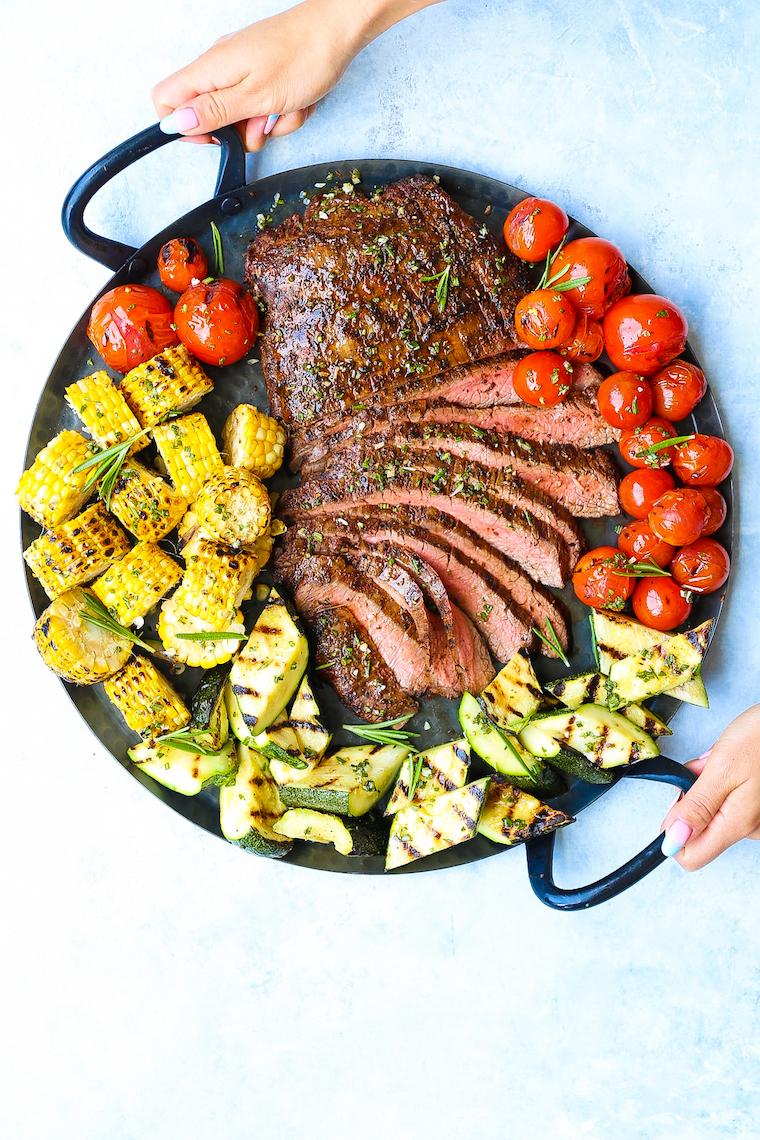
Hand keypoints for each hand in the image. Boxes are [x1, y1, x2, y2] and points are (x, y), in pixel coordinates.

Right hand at [152, 0, 440, 151]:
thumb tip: (176, 124)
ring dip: (266, 123)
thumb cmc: (303, 56)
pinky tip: (296, 102)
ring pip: (242, 113)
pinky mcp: (264, 71)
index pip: (167, 98)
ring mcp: (244, 67)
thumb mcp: (255, 97)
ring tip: (286, 109)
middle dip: (238, 130)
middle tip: (261, 126)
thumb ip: (214, 112)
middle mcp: (222, 65)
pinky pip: (263, 104)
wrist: (339, 30)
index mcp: (211, 68)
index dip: (183, 127)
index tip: (212, 140)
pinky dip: (280, 111)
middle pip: (209, 112)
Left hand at [660, 705, 759, 869]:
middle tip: (704, 770)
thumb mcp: (722, 768)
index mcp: (736, 824)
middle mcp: (747, 828)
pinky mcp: (754, 804)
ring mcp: (753, 817)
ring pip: (709, 810)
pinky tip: (729, 762)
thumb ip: (696, 806)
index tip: (675, 803)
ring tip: (721, 761)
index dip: (672, 834)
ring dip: (704, 785)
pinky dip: (717, 781)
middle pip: (697, 830)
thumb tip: (672, 840)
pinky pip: (723, 800)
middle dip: (690, 798)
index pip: (691, 856)